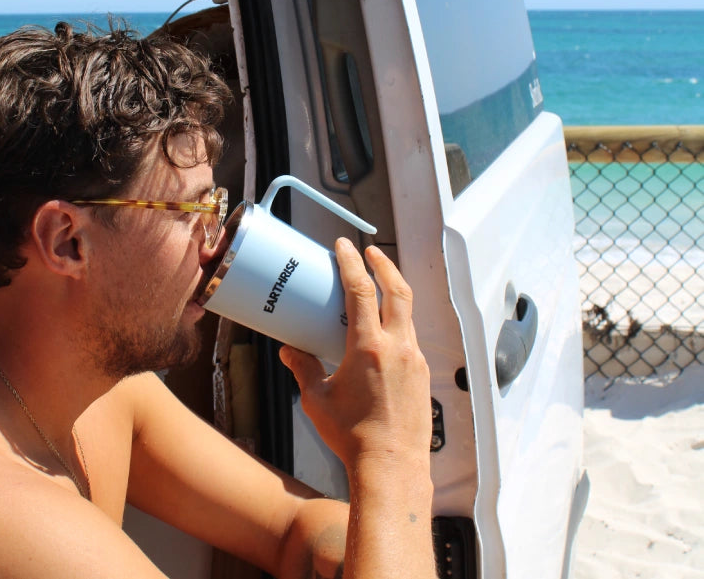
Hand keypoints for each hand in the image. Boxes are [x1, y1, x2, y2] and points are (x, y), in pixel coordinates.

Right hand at [279, 238, 430, 468]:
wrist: (392, 466)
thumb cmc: (353, 436)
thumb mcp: (317, 399)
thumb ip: (304, 369)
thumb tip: (290, 351)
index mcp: (369, 348)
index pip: (361, 292)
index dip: (352, 263)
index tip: (345, 245)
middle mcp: (398, 348)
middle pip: (397, 290)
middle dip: (384, 265)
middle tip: (371, 251)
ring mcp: (414, 361)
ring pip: (408, 313)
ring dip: (394, 292)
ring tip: (379, 286)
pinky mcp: (422, 375)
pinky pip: (411, 338)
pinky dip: (398, 323)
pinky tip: (385, 331)